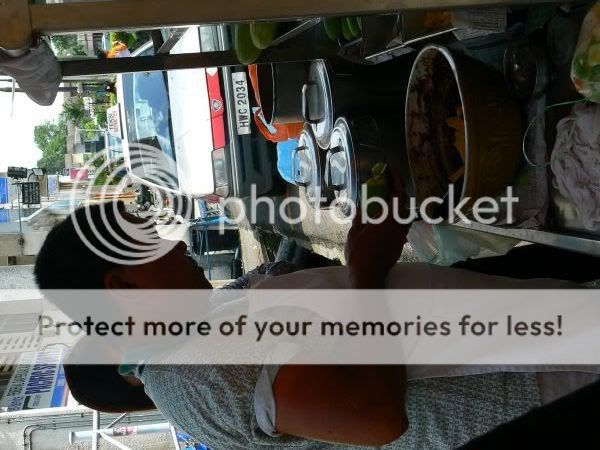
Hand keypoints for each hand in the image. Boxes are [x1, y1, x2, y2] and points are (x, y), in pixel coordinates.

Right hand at [345, 173, 409, 287]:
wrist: (369, 275)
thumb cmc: (359, 253)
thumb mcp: (355, 233)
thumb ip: (360, 218)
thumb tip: (362, 206)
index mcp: (387, 220)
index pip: (396, 196)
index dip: (395, 182)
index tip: (391, 173)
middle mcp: (397, 226)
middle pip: (403, 205)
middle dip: (397, 194)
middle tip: (388, 187)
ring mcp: (400, 236)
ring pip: (404, 217)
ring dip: (398, 208)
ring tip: (388, 204)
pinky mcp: (400, 245)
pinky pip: (401, 228)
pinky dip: (396, 221)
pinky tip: (388, 222)